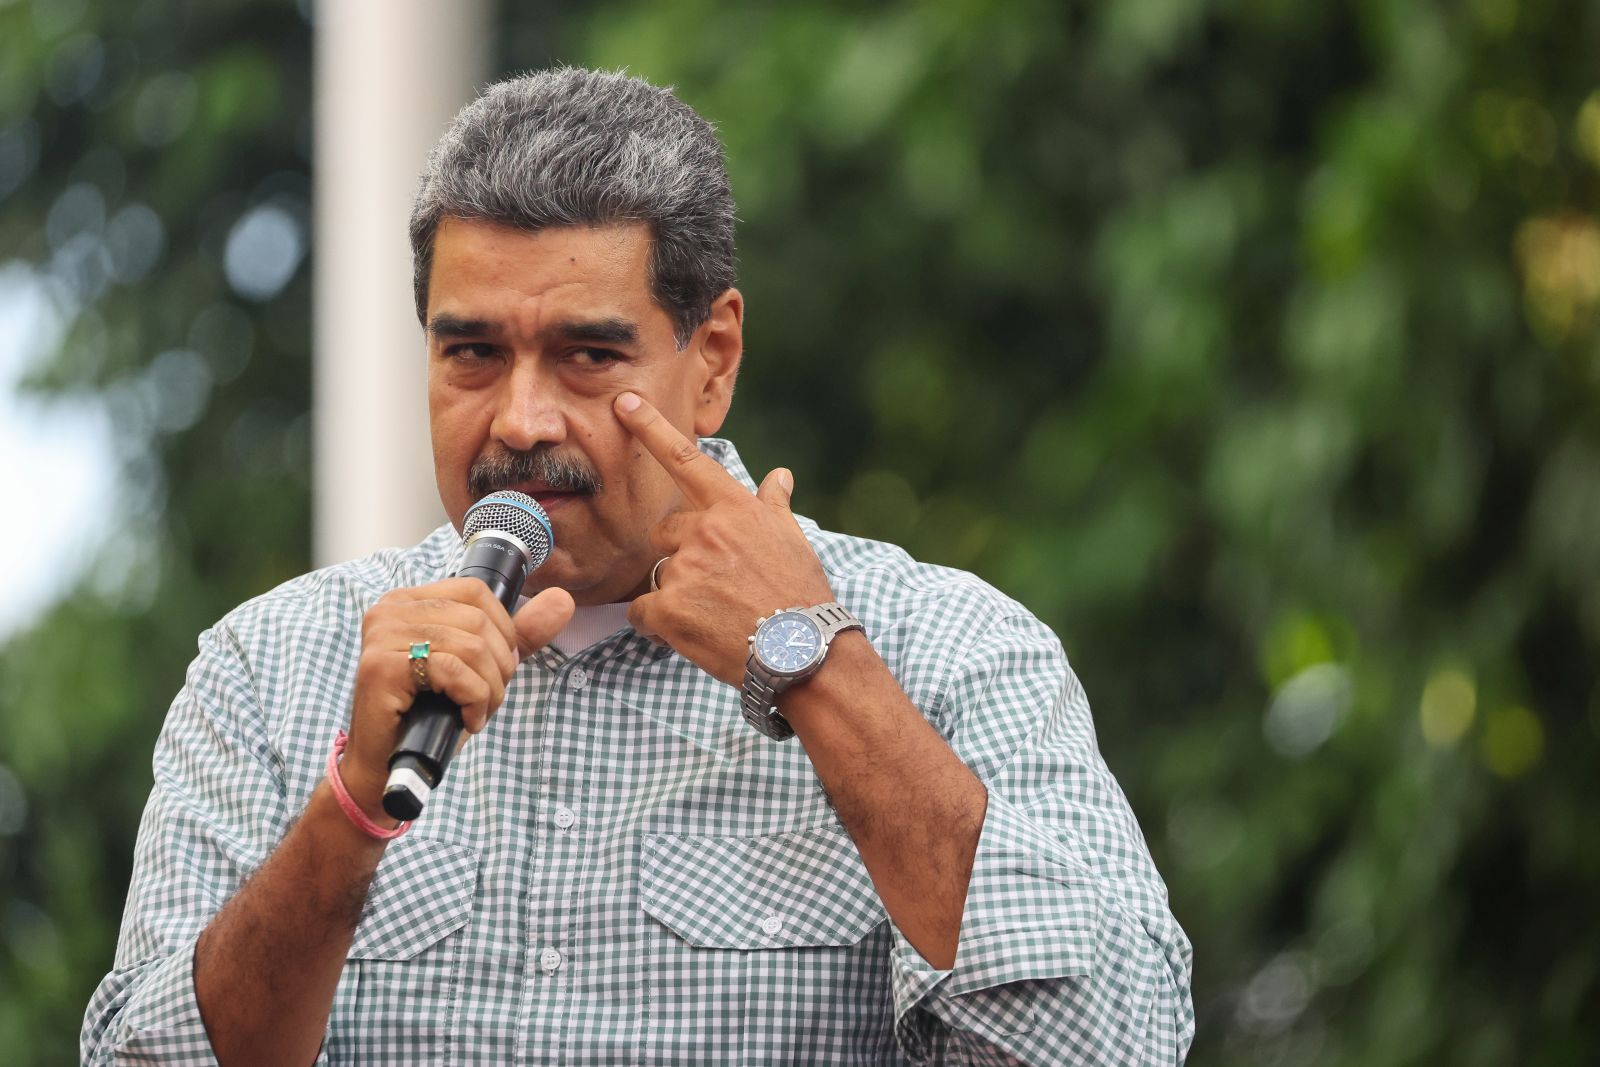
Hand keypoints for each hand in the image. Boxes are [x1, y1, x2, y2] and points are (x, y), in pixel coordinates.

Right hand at [341, 580, 574, 821]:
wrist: (386, 769)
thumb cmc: (430, 716)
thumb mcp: (480, 668)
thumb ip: (520, 634)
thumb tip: (564, 599)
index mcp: (408, 600)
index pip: (476, 591)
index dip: (503, 631)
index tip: (495, 669)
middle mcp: (389, 609)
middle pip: (478, 620)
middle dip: (499, 667)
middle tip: (486, 700)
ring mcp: (381, 635)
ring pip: (471, 646)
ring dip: (488, 689)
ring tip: (476, 713)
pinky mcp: (380, 667)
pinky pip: (453, 670)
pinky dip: (473, 700)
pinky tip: (465, 720)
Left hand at [615, 391, 834, 685]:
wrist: (803, 651)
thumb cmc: (802, 595)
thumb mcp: (794, 541)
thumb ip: (774, 505)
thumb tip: (781, 476)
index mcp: (734, 509)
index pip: (685, 460)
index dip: (651, 428)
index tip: (624, 403)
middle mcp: (705, 531)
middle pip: (665, 531)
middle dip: (681, 555)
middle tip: (716, 586)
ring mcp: (685, 569)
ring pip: (659, 575)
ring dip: (677, 595)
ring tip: (716, 616)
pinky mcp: (668, 608)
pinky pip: (642, 612)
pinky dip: (658, 625)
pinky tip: (691, 635)